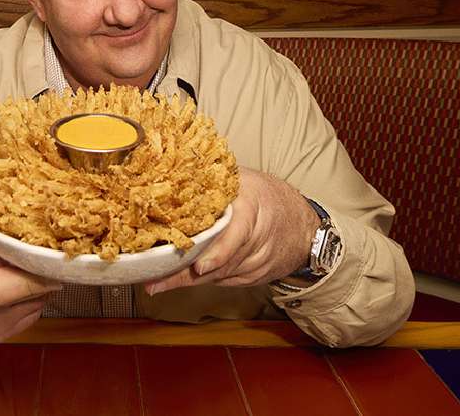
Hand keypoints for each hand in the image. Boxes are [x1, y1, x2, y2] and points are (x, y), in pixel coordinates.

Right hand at [0, 206, 61, 341]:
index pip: (11, 287)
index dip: (39, 271)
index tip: (49, 251)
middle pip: (34, 290)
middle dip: (45, 268)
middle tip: (44, 248)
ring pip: (39, 301)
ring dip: (39, 282)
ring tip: (26, 263)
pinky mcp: (0, 337)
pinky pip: (32, 313)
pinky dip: (31, 296)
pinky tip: (19, 280)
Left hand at [144, 167, 319, 294]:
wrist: (303, 224)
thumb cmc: (266, 195)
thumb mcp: (243, 179)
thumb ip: (214, 180)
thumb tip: (172, 174)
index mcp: (253, 206)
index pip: (237, 234)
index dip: (219, 252)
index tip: (198, 266)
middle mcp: (258, 237)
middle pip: (222, 262)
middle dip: (186, 274)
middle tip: (155, 282)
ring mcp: (259, 261)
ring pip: (221, 276)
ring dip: (188, 281)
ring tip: (157, 284)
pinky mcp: (256, 276)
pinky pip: (226, 281)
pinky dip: (204, 282)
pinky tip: (180, 283)